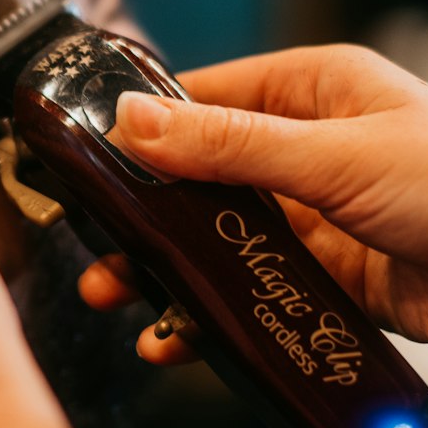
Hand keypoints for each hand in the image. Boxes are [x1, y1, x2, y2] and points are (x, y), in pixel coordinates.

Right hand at [81, 44, 427, 358]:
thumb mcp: (335, 157)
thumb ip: (230, 146)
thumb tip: (135, 121)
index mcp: (315, 92)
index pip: (207, 99)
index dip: (146, 129)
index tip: (90, 161)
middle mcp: (313, 148)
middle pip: (204, 178)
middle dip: (147, 215)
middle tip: (98, 246)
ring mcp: (322, 216)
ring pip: (223, 241)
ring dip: (172, 270)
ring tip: (121, 296)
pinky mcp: (336, 278)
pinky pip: (258, 291)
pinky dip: (217, 313)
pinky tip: (182, 335)